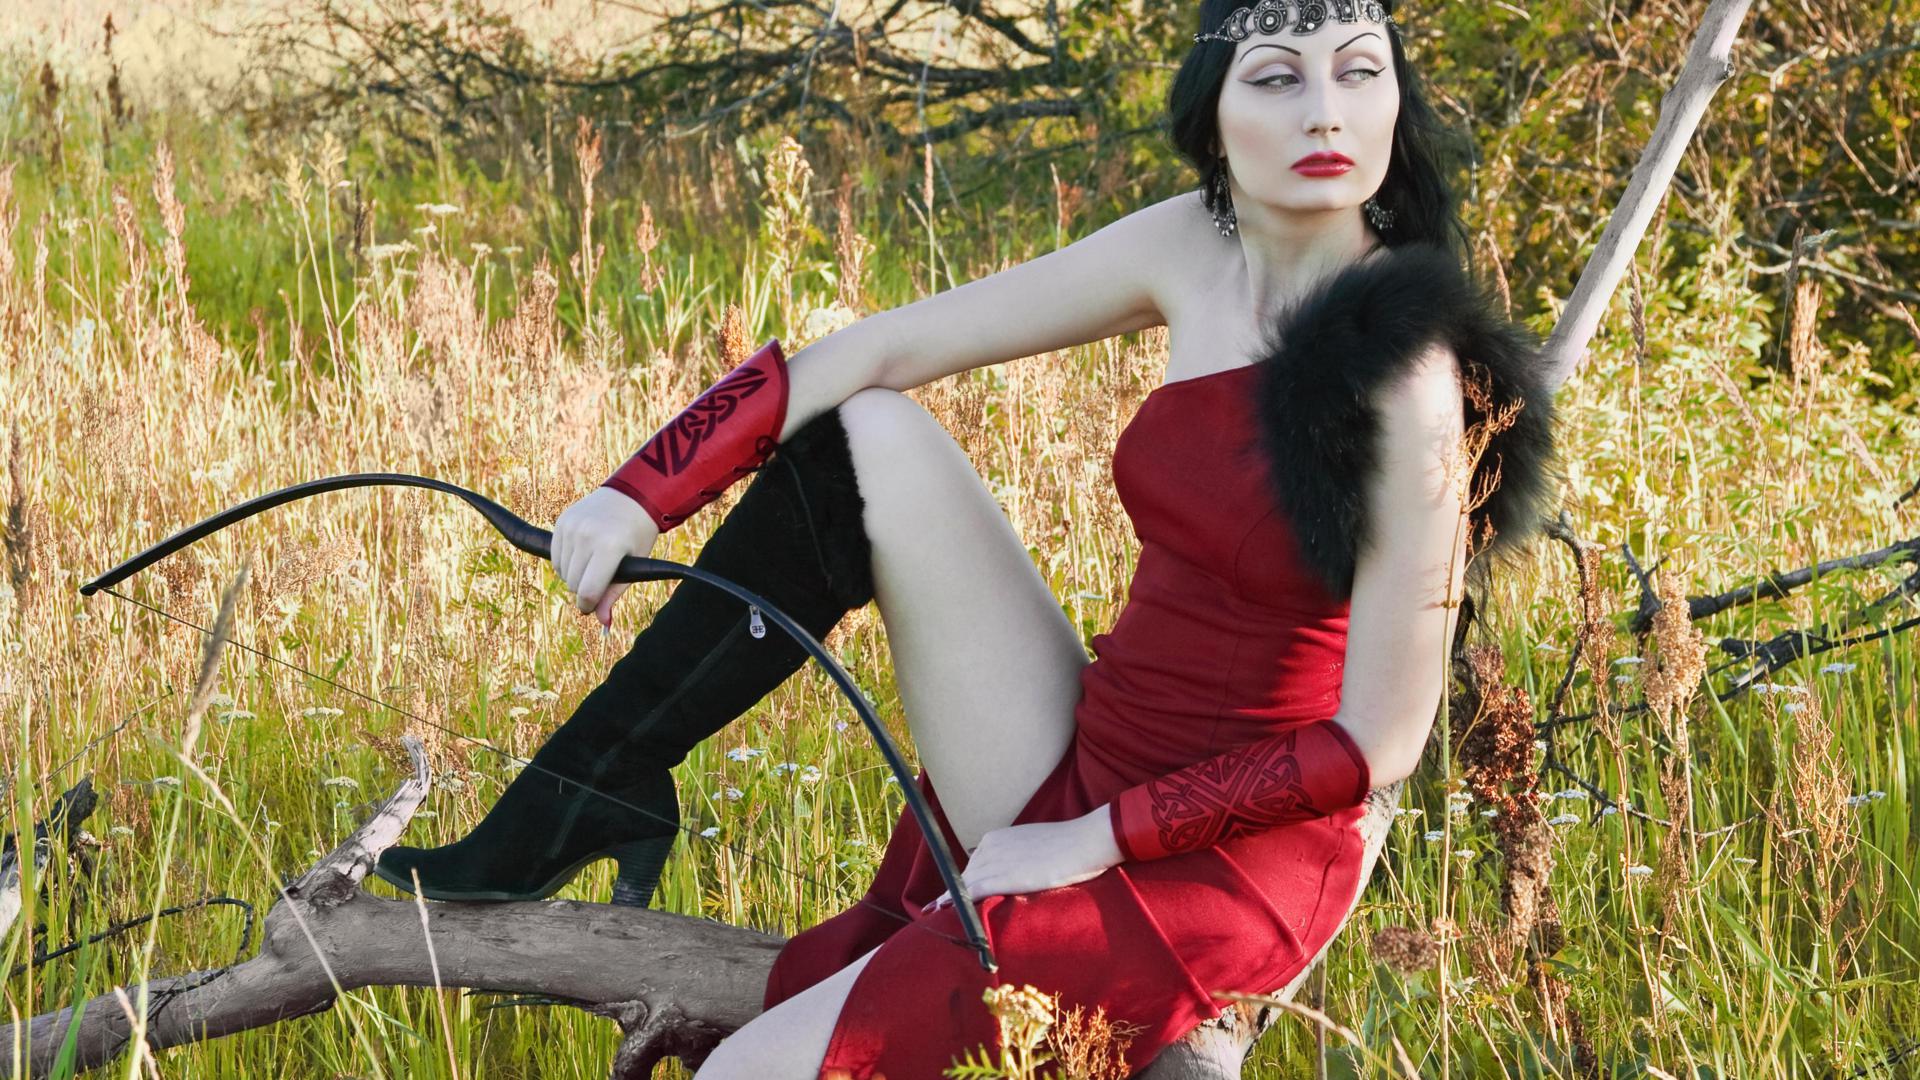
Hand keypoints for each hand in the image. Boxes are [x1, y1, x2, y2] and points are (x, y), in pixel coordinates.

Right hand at [551, 486, 659, 628]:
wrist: (632, 495)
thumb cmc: (638, 535)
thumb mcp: (634, 565)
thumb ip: (614, 594)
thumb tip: (603, 623)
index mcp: (609, 547)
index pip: (589, 590)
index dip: (588, 605)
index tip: (591, 607)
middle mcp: (587, 535)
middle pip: (573, 583)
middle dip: (583, 590)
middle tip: (598, 582)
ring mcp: (572, 527)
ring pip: (561, 571)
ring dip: (573, 576)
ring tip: (592, 566)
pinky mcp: (561, 521)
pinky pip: (555, 556)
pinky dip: (565, 563)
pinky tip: (581, 555)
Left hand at [921, 807, 1123, 912]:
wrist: (1081, 843)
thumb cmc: (1066, 845)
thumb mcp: (1032, 846)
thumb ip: (1016, 858)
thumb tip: (1013, 873)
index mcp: (996, 838)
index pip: (973, 864)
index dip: (961, 881)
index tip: (947, 894)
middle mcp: (989, 847)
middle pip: (965, 875)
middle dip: (950, 892)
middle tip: (935, 908)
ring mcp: (993, 862)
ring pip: (964, 885)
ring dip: (949, 900)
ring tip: (936, 914)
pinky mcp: (1001, 878)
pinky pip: (971, 893)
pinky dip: (957, 904)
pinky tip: (947, 914)